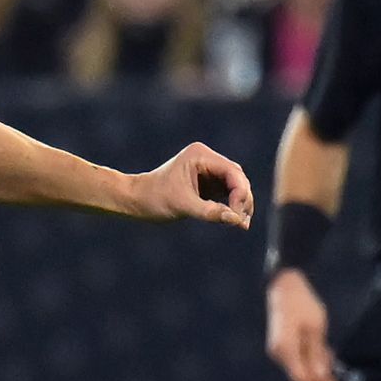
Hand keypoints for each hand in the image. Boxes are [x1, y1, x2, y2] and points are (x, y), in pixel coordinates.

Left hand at [126, 143, 254, 224]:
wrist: (136, 200)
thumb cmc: (155, 199)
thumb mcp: (183, 206)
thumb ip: (211, 212)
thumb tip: (236, 220)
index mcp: (200, 155)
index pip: (231, 172)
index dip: (240, 193)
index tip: (238, 215)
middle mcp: (206, 158)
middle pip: (237, 178)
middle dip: (243, 199)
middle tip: (243, 223)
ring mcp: (207, 169)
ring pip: (234, 185)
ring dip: (240, 203)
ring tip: (241, 224)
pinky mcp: (206, 181)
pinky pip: (226, 192)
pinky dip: (231, 205)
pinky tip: (234, 220)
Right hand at [264, 268, 335, 380]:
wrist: (284, 286)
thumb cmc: (302, 304)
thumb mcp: (316, 328)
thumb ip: (317, 353)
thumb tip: (322, 375)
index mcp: (286, 348)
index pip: (301, 378)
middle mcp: (278, 352)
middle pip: (300, 375)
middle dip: (319, 374)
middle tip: (336, 365)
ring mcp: (277, 349)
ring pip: (298, 367)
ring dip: (315, 364)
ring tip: (330, 351)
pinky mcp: (280, 345)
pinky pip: (295, 358)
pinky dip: (308, 357)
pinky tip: (320, 347)